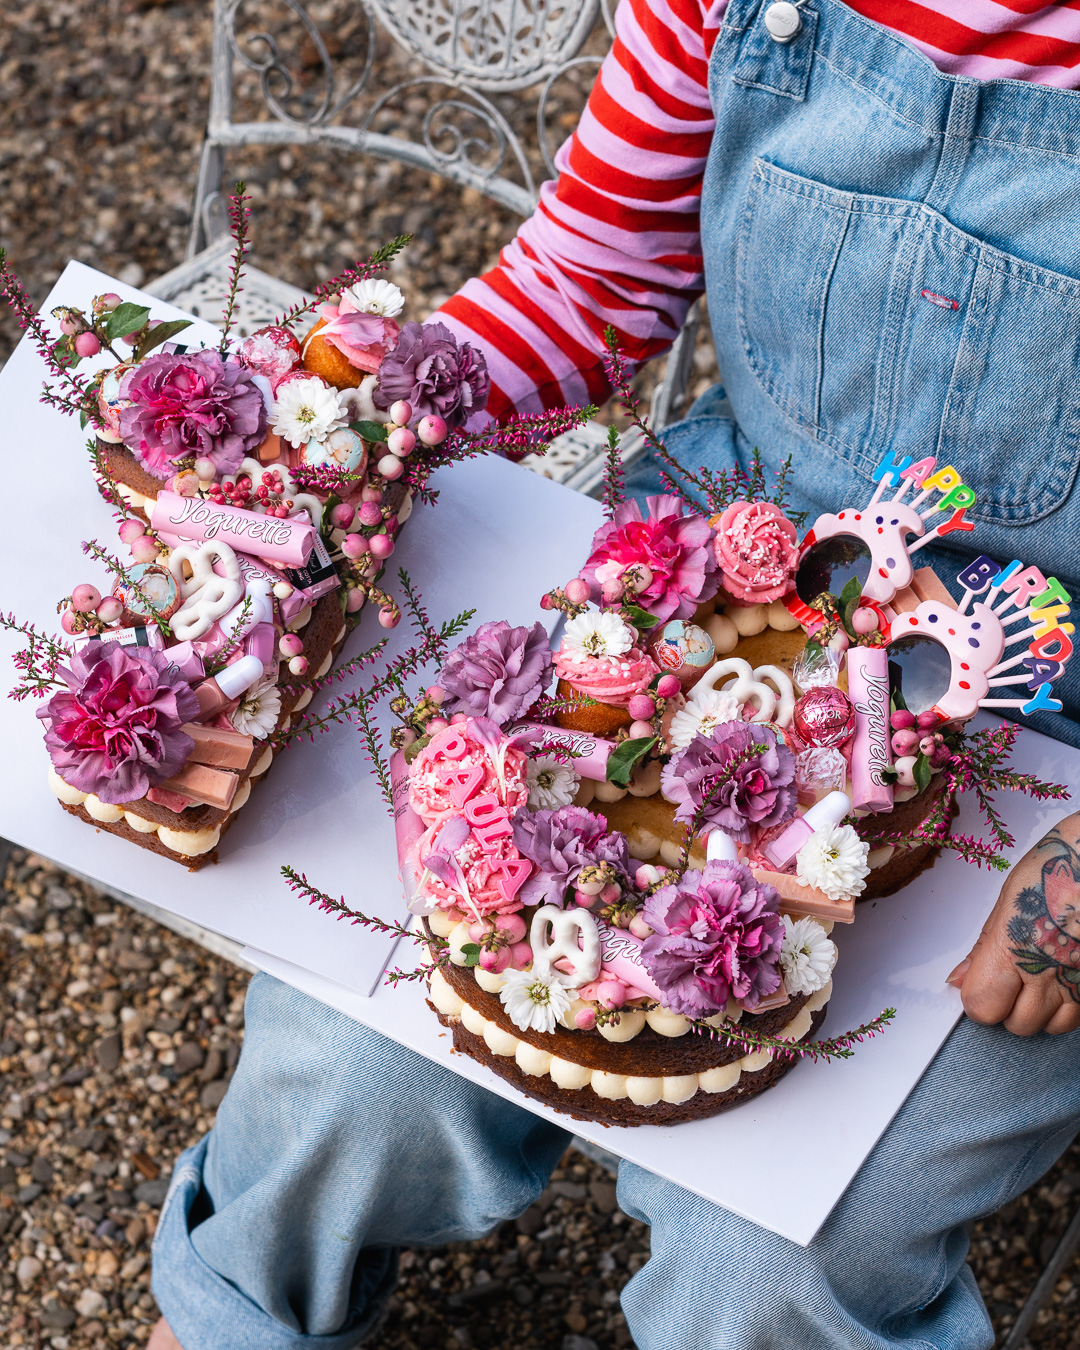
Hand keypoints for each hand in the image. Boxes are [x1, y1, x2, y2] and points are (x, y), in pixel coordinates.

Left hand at [947, 813, 1079, 1035]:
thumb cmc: (1055, 868)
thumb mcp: (1007, 901)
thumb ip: (984, 947)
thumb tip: (959, 978)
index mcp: (1012, 947)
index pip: (981, 1006)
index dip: (977, 1001)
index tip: (978, 986)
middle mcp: (1048, 971)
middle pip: (1016, 1024)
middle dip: (1007, 1009)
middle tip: (1010, 980)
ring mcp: (1079, 982)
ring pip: (1050, 1027)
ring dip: (1040, 1011)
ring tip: (1039, 979)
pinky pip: (1077, 1018)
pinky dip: (1066, 1008)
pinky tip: (1062, 981)